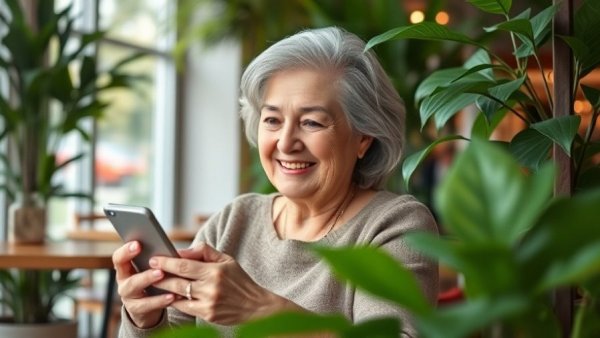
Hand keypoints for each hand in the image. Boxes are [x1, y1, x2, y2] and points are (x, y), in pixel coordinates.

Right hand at [112, 241, 174, 327]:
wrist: (148, 308)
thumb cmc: (153, 281)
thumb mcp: (152, 269)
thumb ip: (157, 258)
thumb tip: (174, 250)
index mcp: (125, 269)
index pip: (119, 258)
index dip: (126, 251)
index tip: (138, 244)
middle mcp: (124, 282)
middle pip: (127, 276)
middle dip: (143, 271)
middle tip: (157, 266)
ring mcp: (129, 297)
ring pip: (135, 289)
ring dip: (148, 280)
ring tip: (163, 275)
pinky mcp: (137, 310)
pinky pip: (147, 305)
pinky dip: (160, 300)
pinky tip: (172, 295)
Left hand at [150, 242, 296, 324]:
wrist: (256, 306)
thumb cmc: (239, 280)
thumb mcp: (226, 260)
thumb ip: (204, 251)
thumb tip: (181, 251)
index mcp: (216, 271)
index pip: (184, 265)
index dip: (166, 262)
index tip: (154, 258)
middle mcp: (211, 288)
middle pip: (177, 282)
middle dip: (160, 275)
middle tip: (147, 269)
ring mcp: (208, 303)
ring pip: (177, 295)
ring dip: (163, 289)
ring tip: (153, 281)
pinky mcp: (207, 315)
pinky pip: (184, 307)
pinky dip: (173, 301)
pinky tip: (166, 295)